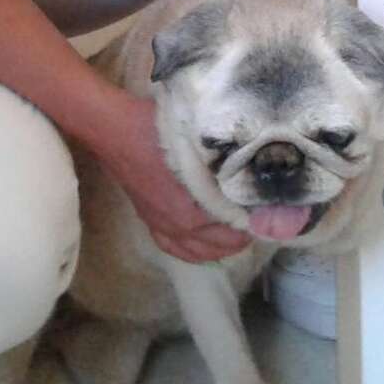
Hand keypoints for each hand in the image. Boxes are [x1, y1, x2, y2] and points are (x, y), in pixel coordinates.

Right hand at [96, 94, 249, 263]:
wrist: (116, 131)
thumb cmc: (156, 131)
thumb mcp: (197, 143)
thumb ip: (223, 162)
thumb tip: (252, 168)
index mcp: (190, 212)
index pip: (235, 227)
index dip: (254, 217)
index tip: (268, 206)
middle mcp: (177, 227)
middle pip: (221, 243)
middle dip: (242, 231)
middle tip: (257, 213)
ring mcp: (162, 227)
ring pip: (200, 251)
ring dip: (222, 244)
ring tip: (238, 229)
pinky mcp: (151, 222)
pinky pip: (176, 249)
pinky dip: (196, 251)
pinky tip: (207, 243)